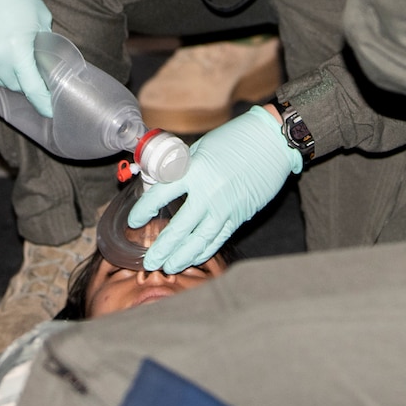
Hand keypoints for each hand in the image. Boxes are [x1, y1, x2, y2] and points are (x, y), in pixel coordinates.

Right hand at [0, 0, 53, 114]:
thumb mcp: (41, 21)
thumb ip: (44, 48)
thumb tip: (46, 68)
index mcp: (17, 50)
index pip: (32, 88)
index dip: (43, 102)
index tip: (51, 110)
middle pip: (14, 86)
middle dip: (24, 81)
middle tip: (30, 68)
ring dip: (5, 73)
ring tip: (9, 53)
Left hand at [130, 106, 299, 273]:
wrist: (271, 142)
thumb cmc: (236, 138)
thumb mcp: (201, 147)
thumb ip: (183, 167)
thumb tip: (163, 181)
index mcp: (193, 171)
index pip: (159, 196)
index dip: (143, 211)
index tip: (134, 222)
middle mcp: (207, 193)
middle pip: (178, 228)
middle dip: (162, 248)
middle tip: (150, 262)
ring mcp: (225, 208)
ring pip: (199, 241)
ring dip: (182, 257)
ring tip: (169, 267)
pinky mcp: (239, 216)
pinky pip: (218, 239)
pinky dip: (205, 251)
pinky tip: (193, 259)